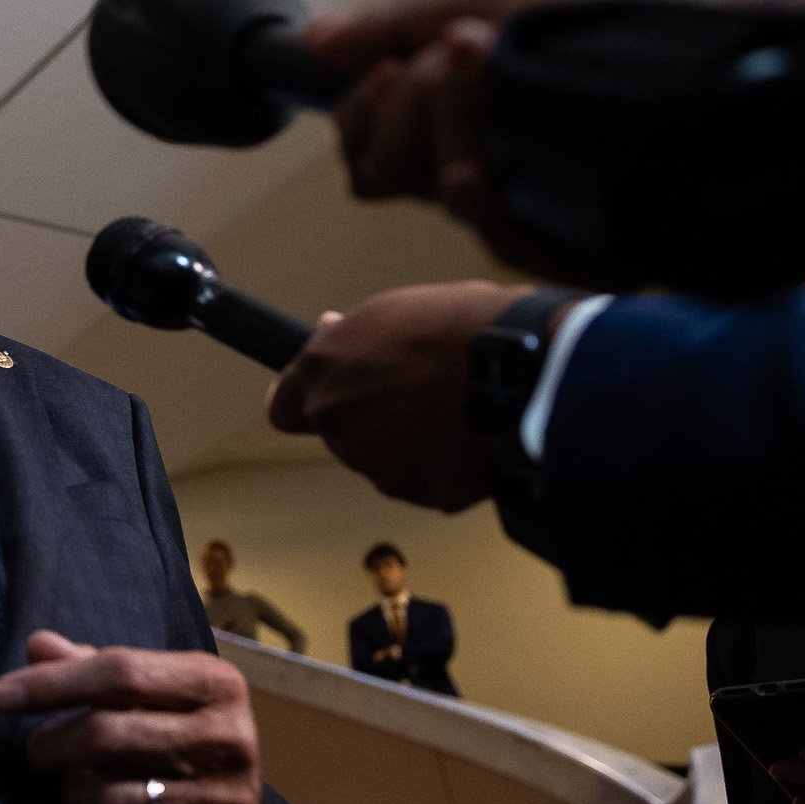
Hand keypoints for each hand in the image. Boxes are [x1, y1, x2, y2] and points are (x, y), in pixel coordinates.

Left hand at [0, 630, 262, 803]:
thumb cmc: (180, 735)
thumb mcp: (149, 692)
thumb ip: (91, 666)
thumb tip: (37, 645)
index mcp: (216, 683)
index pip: (121, 672)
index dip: (53, 684)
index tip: (2, 696)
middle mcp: (229, 737)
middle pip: (108, 734)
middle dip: (54, 743)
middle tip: (36, 749)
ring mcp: (226, 799)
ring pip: (111, 796)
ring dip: (73, 790)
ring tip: (73, 781)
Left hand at [264, 281, 534, 510]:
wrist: (521, 366)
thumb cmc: (462, 324)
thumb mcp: (394, 309)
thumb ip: (352, 336)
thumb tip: (330, 332)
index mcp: (323, 372)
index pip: (284, 409)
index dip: (308, 404)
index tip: (333, 397)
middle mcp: (338, 422)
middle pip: (343, 436)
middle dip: (373, 422)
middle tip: (420, 395)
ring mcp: (378, 465)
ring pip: (387, 464)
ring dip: (411, 448)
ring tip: (456, 411)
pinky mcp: (423, 494)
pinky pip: (432, 485)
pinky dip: (448, 470)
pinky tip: (475, 437)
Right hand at [306, 0, 731, 277]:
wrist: (737, 35)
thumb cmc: (630, 4)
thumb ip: (401, 22)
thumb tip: (314, 41)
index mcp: (469, 107)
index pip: (370, 140)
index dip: (363, 114)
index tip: (391, 71)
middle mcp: (496, 160)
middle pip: (389, 172)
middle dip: (405, 112)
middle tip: (460, 55)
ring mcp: (539, 203)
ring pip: (445, 205)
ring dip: (453, 131)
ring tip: (496, 66)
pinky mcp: (585, 243)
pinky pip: (512, 246)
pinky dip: (493, 203)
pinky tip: (503, 166)